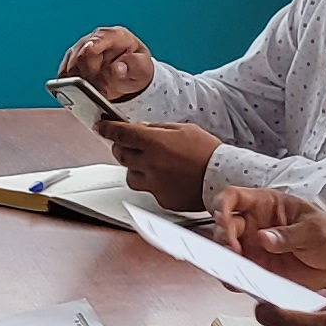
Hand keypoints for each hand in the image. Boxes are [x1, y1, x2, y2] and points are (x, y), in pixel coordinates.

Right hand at [58, 26, 154, 101]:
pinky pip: (64, 75)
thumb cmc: (136, 69)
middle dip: (91, 74)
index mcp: (116, 36)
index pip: (102, 36)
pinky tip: (84, 91)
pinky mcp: (70, 63)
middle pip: (82, 54)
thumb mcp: (142, 69)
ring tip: (98, 92)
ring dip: (82, 82)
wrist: (128, 77)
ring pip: (71, 66)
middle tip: (103, 90)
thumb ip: (133, 66)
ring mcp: (80, 50)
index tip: (89, 50)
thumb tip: (118, 67)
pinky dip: (72, 85)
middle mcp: (95, 39)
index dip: (95, 43)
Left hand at [93, 115, 218, 212]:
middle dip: (120, 147)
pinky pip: (148, 189)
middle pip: (120, 155)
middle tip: (128, 144)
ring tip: (150, 164)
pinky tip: (166, 177)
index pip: (120, 133)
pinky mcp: (161, 198)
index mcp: (155, 142)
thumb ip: (159, 128)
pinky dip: (152, 182)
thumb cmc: (208, 152)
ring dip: (134, 167)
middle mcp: (150, 164)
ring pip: (129, 175)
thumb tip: (141, 127)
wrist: (224, 177)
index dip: (107, 128)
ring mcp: (154, 183)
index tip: (101, 126)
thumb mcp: (184, 129)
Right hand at [208, 187, 325, 288]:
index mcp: (266, 204)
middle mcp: (254, 225)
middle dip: (223, 237)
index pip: (234, 197)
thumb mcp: (314, 230)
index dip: (222, 205)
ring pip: (225, 251)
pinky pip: (238, 274)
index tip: (223, 219)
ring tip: (232, 269)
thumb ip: (290, 235)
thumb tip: (263, 238)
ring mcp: (253, 248)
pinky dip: (234, 279)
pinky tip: (238, 282)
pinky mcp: (257, 269)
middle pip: (224, 226)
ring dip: (224, 260)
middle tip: (233, 251)